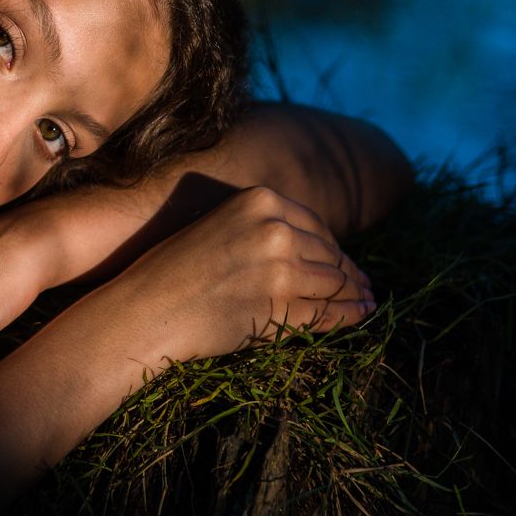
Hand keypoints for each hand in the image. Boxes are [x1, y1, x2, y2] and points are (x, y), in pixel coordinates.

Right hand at [107, 185, 374, 364]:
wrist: (147, 308)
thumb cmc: (175, 271)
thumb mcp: (219, 226)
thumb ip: (262, 226)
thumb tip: (309, 245)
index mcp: (259, 200)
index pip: (314, 224)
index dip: (333, 247)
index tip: (343, 260)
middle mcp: (274, 228)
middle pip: (328, 252)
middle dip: (348, 271)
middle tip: (365, 284)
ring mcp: (280, 268)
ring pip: (333, 282)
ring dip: (355, 294)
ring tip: (368, 300)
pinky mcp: (280, 307)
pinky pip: (327, 312)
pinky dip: (349, 315)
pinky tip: (361, 315)